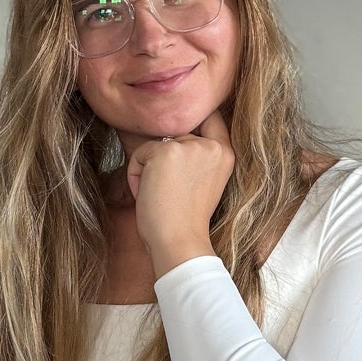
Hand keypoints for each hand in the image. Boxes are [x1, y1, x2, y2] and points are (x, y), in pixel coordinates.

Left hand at [127, 109, 234, 274]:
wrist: (179, 242)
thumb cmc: (185, 221)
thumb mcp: (202, 181)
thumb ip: (196, 157)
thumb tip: (168, 138)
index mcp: (225, 154)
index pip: (211, 117)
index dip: (195, 118)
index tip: (186, 126)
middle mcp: (211, 146)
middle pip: (176, 134)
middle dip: (164, 158)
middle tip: (169, 191)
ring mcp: (190, 147)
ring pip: (156, 144)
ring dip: (149, 168)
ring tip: (159, 195)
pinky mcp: (167, 152)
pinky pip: (140, 154)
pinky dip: (136, 174)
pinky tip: (147, 194)